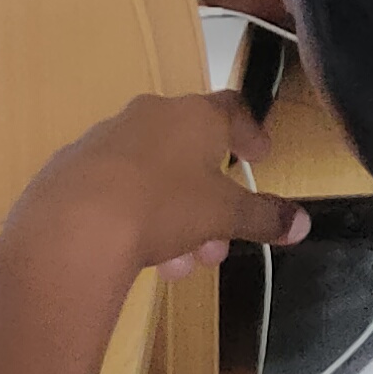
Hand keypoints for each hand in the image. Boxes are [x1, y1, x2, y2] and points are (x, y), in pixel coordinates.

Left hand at [16, 94, 307, 284]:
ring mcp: (105, 139)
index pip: (233, 109)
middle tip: (216, 243)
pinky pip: (113, 187)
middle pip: (191, 151)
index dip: (250, 133)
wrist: (70, 227)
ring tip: (176, 264)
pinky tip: (132, 250)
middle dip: (209, 200)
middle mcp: (150, 115)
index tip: (260, 155)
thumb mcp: (223, 217)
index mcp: (194, 116)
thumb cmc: (161, 207)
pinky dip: (131, 213)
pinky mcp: (69, 168)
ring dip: (173, 215)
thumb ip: (264, 217)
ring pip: (152, 174)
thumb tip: (302, 223)